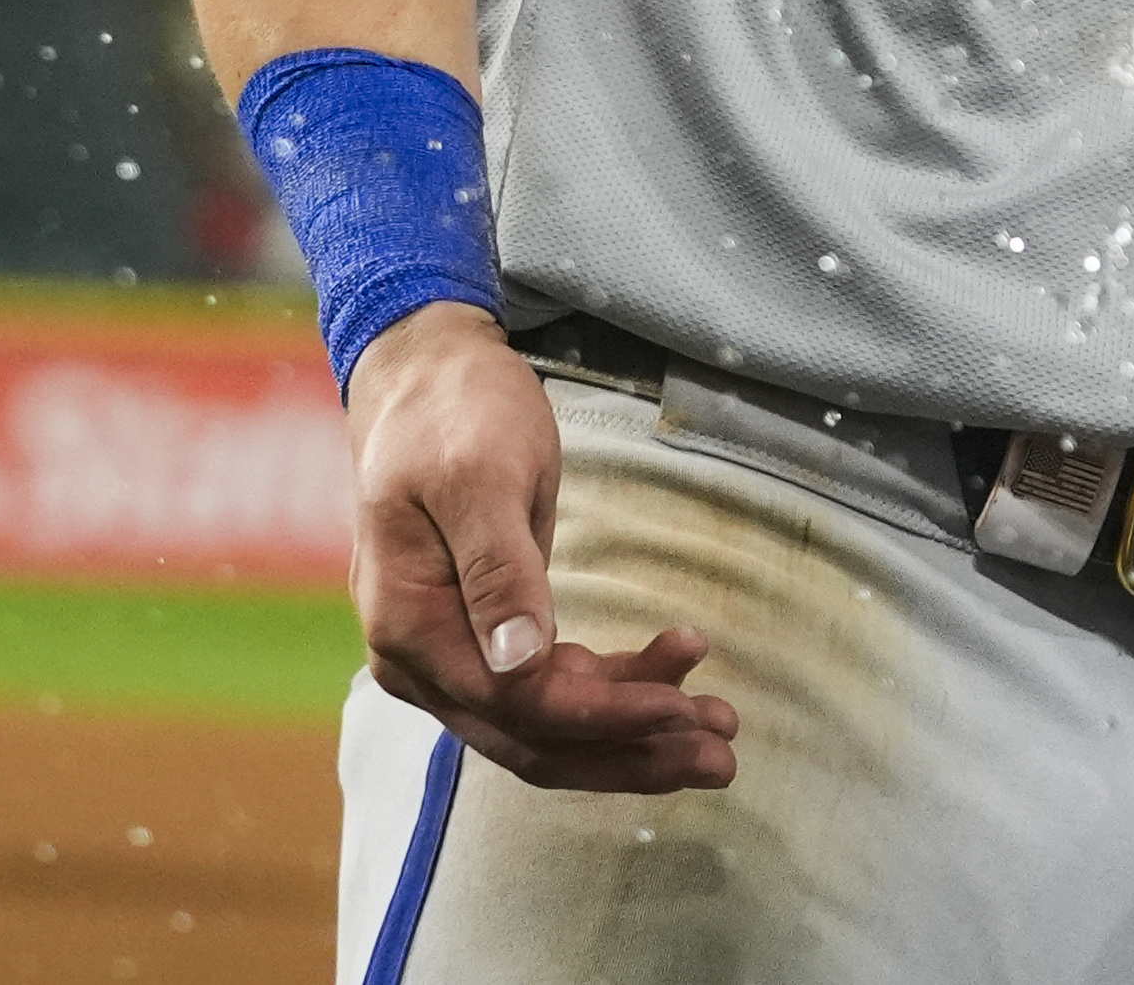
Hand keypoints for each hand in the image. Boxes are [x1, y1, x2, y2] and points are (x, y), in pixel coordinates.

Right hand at [343, 302, 737, 793]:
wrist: (426, 377)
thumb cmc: (453, 414)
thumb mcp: (480, 477)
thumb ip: (498, 571)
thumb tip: (520, 663)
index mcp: (410, 629)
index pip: (519, 703)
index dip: (604, 716)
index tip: (683, 708)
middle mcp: (421, 663)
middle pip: (534, 738)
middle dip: (632, 751)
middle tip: (723, 755)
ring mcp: (450, 655)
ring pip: (548, 724)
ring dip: (634, 731)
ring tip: (719, 726)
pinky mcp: (484, 638)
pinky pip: (551, 687)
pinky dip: (614, 688)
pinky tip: (675, 667)